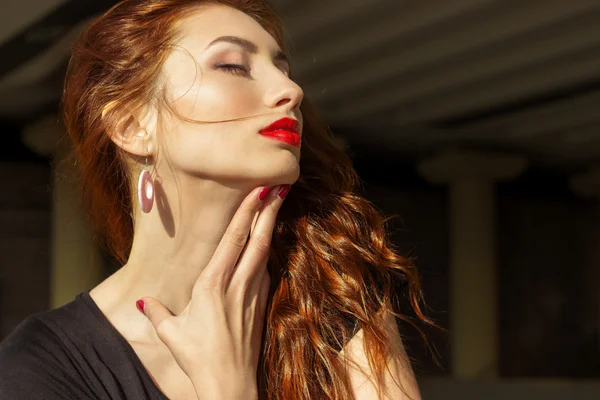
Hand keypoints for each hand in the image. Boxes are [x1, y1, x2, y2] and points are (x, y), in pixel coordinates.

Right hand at [137, 185, 290, 398]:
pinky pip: (266, 272)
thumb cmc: (198, 358)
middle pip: (259, 240)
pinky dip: (267, 254)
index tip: (260, 190)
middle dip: (270, 210)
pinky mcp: (261, 306)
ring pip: (265, 254)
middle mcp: (238, 284)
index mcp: (213, 284)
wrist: (230, 385)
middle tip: (281, 186)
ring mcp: (254, 295)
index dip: (247, 212)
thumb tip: (145, 303)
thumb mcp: (171, 334)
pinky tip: (268, 247)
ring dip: (271, 228)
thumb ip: (158, 313)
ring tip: (277, 207)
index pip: (233, 239)